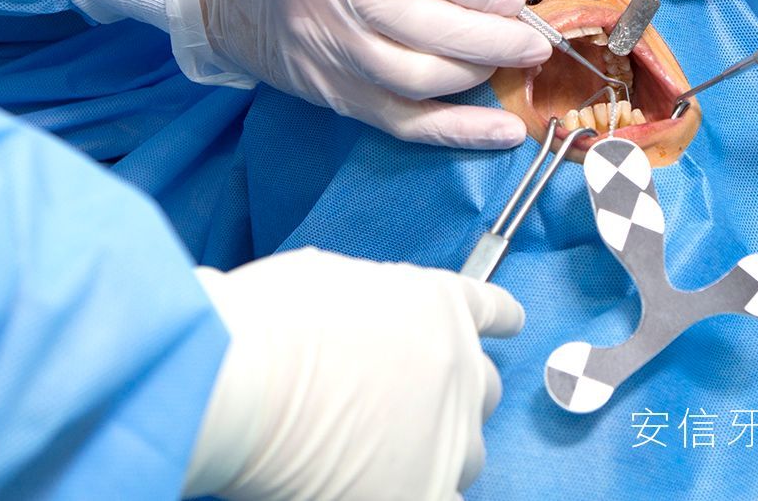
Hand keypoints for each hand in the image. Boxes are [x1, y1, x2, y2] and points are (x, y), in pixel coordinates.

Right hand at [165, 0, 547, 147]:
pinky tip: (501, 131)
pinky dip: (458, 131)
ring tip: (511, 64)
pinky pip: (403, 122)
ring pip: (415, 77)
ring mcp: (330, 50)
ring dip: (476, 74)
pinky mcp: (335, 93)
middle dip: (490, 38)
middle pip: (421, 26)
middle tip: (531, 42)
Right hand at [182, 248, 522, 500]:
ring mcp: (448, 431)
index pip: (491, 309)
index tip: (510, 324)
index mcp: (438, 304)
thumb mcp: (330, 278)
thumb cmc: (267, 323)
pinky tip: (408, 488)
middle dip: (455, 395)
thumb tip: (356, 322)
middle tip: (413, 405)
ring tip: (397, 456)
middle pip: (485, 389)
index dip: (500, 319)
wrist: (246, 377)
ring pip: (467, 453)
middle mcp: (459, 366)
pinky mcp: (424, 489)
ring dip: (441, 452)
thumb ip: (368, 301)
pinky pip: (443, 498)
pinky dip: (425, 491)